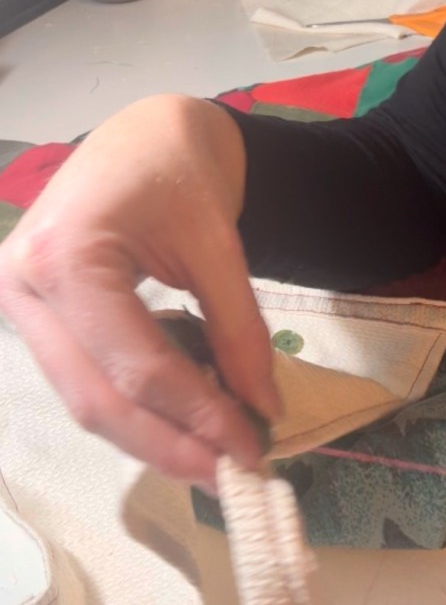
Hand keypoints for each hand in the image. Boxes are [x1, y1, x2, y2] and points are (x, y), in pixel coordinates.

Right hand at [0, 95, 280, 488]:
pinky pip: (88, 374)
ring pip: (86, 397)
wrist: (149, 130)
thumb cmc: (178, 166)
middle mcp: (24, 286)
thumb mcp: (218, 242)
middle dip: (167, 446)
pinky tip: (186, 413)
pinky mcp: (42, 313)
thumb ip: (238, 326)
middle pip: (96, 398)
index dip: (197, 415)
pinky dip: (137, 401)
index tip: (252, 447)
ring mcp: (24, 301)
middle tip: (230, 473)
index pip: (134, 364)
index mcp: (65, 257)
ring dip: (152, 433)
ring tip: (213, 452)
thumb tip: (262, 408)